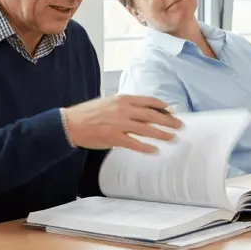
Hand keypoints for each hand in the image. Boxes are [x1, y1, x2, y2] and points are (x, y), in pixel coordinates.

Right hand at [62, 94, 181, 153]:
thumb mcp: (108, 102)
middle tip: (179, 126)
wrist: (71, 123)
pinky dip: (146, 147)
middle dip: (168, 121)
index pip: (148, 101)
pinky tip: (155, 150)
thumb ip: (124, 105)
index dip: (163, 106)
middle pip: (152, 115)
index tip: (172, 110)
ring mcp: (120, 124)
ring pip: (147, 129)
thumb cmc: (88, 113)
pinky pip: (135, 144)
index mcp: (123, 99)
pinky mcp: (114, 138)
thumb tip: (141, 110)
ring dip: (162, 134)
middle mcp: (124, 110)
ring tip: (172, 138)